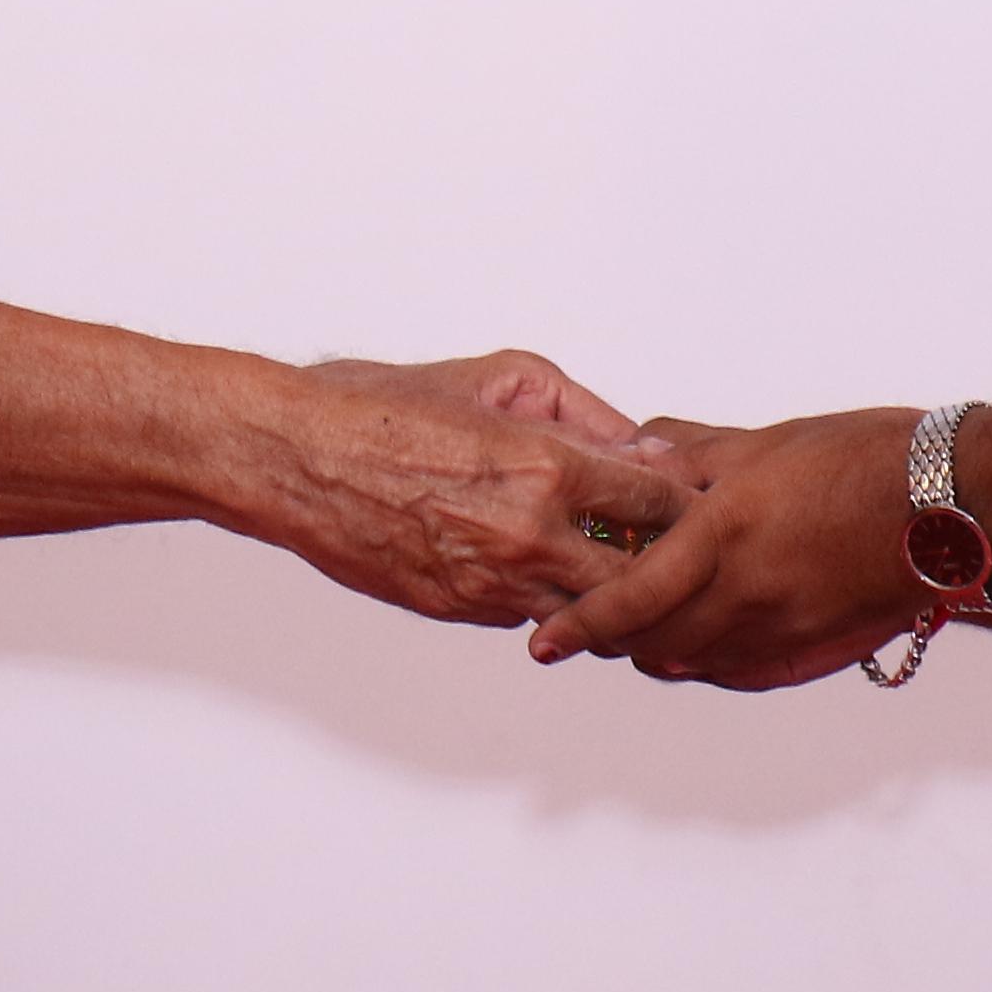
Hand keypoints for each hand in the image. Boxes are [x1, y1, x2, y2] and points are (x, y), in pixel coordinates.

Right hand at [265, 359, 700, 629]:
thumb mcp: (500, 376)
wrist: (293, 457)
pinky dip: (545, 597)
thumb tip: (642, 450)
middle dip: (664, 566)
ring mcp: (491, 585)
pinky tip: (539, 568)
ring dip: (606, 594)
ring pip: (588, 614)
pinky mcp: (456, 611)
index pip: (663, 506)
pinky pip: (527, 615)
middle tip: (670, 549)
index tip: (697, 503)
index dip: (689, 506)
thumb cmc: (385, 403)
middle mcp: (528, 539)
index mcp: (548, 469)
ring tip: (608, 564)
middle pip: (643, 580)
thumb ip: (585, 415)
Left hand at [526, 404, 932, 685]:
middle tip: (589, 626)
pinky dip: (711, 664)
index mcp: (723, 536)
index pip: (628, 599)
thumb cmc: (866, 458)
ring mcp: (785, 630)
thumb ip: (691, 454)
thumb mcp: (765, 442)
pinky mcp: (819, 648)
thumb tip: (635, 455)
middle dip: (613, 639)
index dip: (579, 627)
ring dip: (659, 650)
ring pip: (695, 663)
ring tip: (643, 628)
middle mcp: (747, 595)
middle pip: (652, 643)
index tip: (545, 641)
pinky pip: (744, 673)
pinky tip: (705, 642)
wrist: (955, 500)